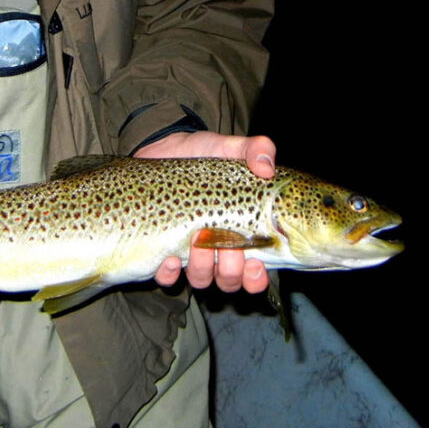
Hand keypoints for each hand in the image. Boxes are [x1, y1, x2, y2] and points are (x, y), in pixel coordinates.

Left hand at [135, 131, 275, 294]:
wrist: (165, 148)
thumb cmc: (204, 154)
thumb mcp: (231, 148)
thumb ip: (255, 150)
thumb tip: (266, 167)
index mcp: (240, 233)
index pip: (256, 273)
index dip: (257, 278)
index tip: (255, 265)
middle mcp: (217, 249)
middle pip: (230, 280)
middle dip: (230, 269)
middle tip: (224, 245)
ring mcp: (189, 252)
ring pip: (202, 280)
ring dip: (203, 268)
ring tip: (198, 240)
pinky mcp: (162, 249)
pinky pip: (167, 278)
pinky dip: (170, 274)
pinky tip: (170, 258)